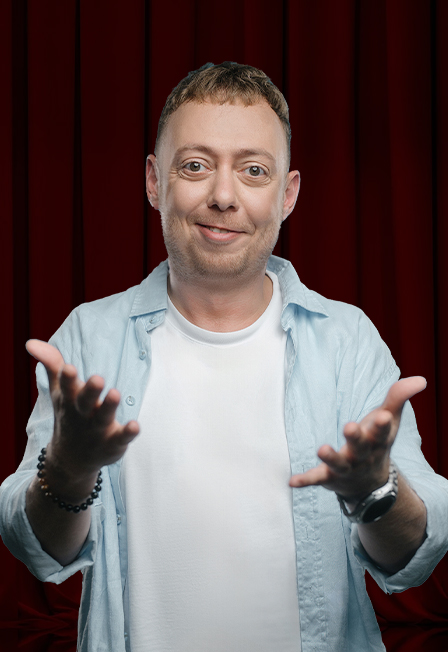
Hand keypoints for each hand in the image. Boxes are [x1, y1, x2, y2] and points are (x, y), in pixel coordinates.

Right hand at [26, 339, 139, 476]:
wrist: (71, 460)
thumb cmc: (69, 415)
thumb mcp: (59, 391)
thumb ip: (52, 365)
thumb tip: (31, 342)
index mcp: (70, 400)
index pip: (67, 387)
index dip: (67, 378)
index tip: (69, 368)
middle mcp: (83, 415)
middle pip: (86, 402)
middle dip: (91, 391)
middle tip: (98, 378)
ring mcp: (98, 431)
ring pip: (103, 418)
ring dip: (109, 406)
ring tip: (115, 393)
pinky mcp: (113, 443)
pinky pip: (121, 438)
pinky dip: (128, 433)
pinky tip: (135, 425)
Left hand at [289, 376, 426, 500]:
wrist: (370, 484)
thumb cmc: (377, 443)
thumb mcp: (389, 421)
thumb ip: (398, 397)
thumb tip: (421, 379)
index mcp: (377, 440)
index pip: (382, 431)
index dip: (382, 423)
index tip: (384, 415)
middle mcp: (362, 456)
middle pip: (360, 446)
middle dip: (356, 437)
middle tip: (349, 426)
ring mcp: (346, 468)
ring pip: (339, 464)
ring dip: (330, 457)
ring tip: (321, 449)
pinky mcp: (329, 477)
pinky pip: (316, 479)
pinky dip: (305, 481)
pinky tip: (291, 481)